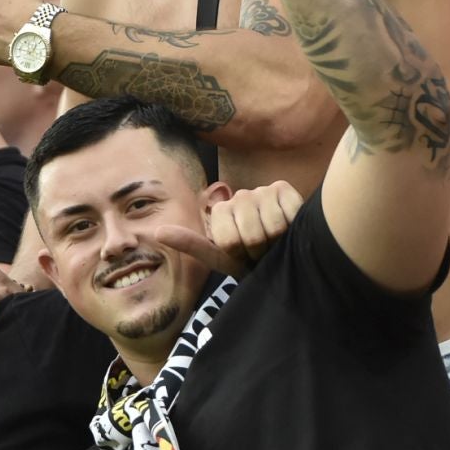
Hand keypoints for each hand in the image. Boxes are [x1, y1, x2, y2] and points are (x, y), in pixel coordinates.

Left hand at [149, 180, 302, 275]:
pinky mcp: (284, 188)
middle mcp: (239, 196)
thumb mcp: (220, 258)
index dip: (240, 255)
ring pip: (270, 226)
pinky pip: (288, 214)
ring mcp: (262, 190)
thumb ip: (191, 244)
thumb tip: (157, 231)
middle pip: (250, 234)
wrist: (284, 261)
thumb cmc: (252, 261)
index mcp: (221, 212)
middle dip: (260, 250)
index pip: (228, 241)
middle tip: (263, 251)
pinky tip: (291, 226)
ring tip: (277, 240)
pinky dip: (292, 227)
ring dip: (278, 241)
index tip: (243, 256)